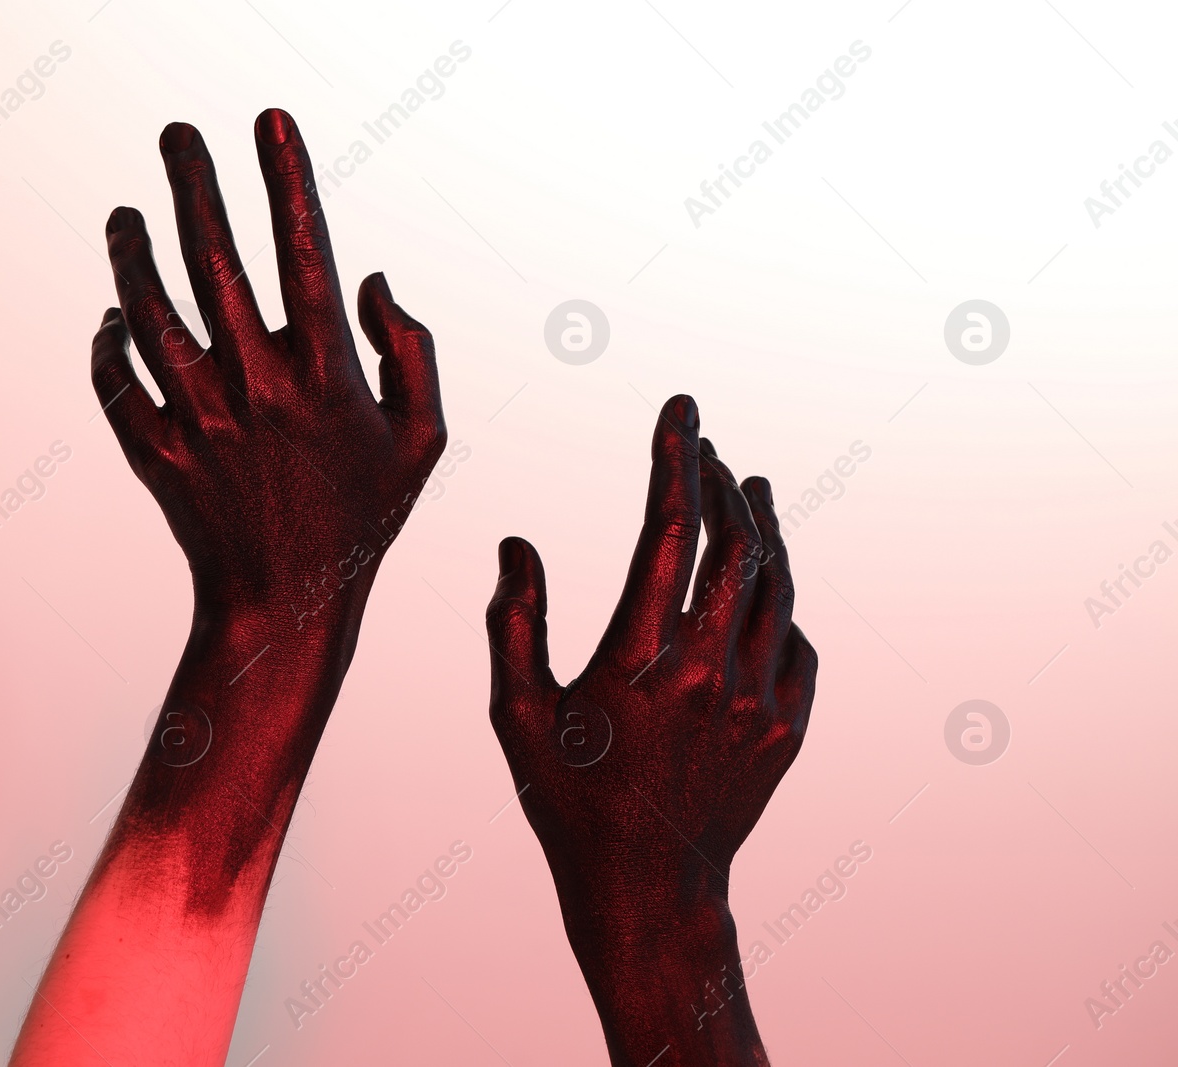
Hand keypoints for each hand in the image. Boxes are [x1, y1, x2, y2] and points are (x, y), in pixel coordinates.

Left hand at [91, 108, 445, 644]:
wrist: (284, 607)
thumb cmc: (360, 520)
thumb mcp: (423, 441)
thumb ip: (413, 351)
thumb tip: (371, 277)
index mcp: (327, 375)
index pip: (305, 249)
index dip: (287, 175)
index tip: (269, 119)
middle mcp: (257, 387)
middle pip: (214, 260)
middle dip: (192, 183)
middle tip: (175, 135)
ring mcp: (199, 420)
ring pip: (149, 311)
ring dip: (130, 253)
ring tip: (124, 215)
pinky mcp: (155, 454)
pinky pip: (115, 380)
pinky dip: (107, 342)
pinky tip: (113, 315)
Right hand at [484, 394, 815, 1065]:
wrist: (647, 890)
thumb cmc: (569, 802)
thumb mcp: (517, 715)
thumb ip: (514, 623)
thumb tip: (517, 544)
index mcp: (639, 659)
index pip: (670, 530)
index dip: (675, 459)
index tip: (680, 409)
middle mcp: (710, 671)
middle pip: (737, 544)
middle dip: (722, 480)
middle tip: (705, 444)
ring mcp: (757, 701)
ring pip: (778, 586)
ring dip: (763, 528)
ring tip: (748, 487)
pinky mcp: (785, 729)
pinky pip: (797, 644)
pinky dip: (782, 601)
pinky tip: (764, 584)